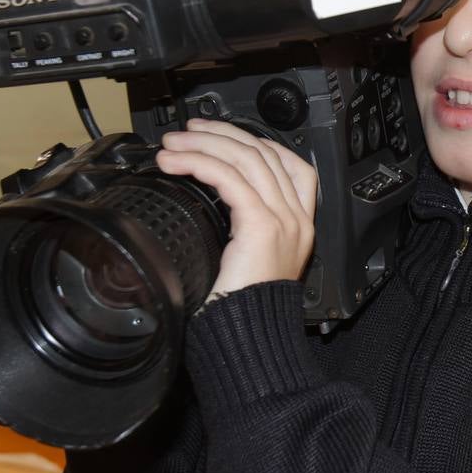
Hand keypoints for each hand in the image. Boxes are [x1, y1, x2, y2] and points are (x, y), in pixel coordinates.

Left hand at [155, 118, 317, 298]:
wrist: (249, 341)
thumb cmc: (242, 312)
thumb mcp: (245, 264)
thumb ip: (240, 232)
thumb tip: (209, 208)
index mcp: (298, 226)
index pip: (291, 164)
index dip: (256, 141)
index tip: (220, 135)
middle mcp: (297, 219)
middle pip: (264, 153)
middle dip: (222, 134)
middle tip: (187, 131)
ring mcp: (284, 221)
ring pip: (246, 159)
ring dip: (205, 143)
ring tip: (173, 143)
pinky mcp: (263, 226)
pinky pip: (230, 179)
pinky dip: (199, 163)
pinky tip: (177, 162)